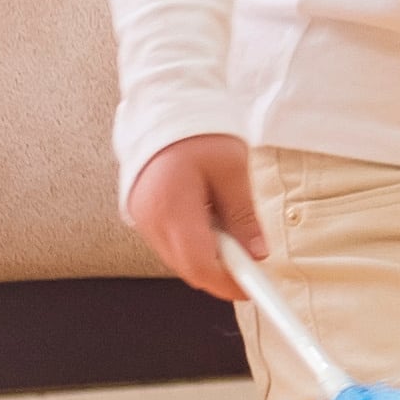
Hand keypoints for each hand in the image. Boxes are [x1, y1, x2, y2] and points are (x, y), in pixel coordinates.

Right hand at [129, 133, 261, 299]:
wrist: (163, 110)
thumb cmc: (199, 132)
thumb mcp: (232, 169)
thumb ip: (244, 215)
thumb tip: (258, 252)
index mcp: (173, 207)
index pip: (201, 265)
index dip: (228, 283)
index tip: (253, 289)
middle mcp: (151, 219)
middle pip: (189, 268)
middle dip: (221, 272)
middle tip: (251, 262)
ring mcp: (142, 219)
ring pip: (179, 259)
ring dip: (208, 257)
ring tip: (230, 228)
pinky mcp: (141, 216)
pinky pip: (170, 244)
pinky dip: (193, 244)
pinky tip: (210, 222)